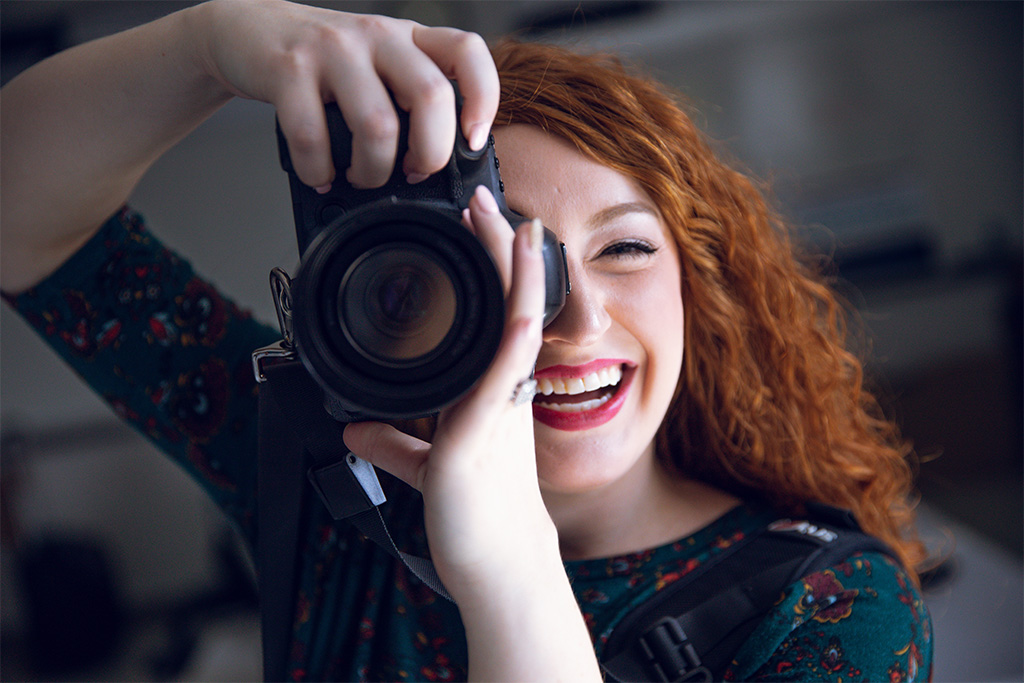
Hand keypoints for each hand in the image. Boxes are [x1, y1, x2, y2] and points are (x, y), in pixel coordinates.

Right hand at [193, 0, 498, 188]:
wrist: (247, 30)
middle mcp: (377, 37)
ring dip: (374, 171)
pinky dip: (319, 171)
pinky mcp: (288, 70)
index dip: (483, 98)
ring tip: (362, 179)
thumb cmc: (322, 61)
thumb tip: (442, 164)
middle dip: (430, 154)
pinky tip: (320, 175)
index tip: (473, 139)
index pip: (467, 52)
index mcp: (408, 38)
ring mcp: (332, 51)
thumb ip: (411, 97)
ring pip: (377, 125)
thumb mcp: (378, 65)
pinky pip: (313, 137)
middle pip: (431, 96)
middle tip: (414, 174)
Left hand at [344, 187, 600, 679]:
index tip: (479, 230)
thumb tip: (355, 428)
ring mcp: (499, 405)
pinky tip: (520, 291)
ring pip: (514, 319)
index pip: (496, 316)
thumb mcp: (428, 467)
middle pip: (508, 303)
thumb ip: (394, 442)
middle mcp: (503, 391)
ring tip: (505, 217)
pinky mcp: (488, 427)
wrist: (495, 567)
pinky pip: (509, 363)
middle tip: (489, 201)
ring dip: (509, 266)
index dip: (492, 272)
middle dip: (499, 249)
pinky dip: (516, 321)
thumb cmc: (473, 520)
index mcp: (491, 394)